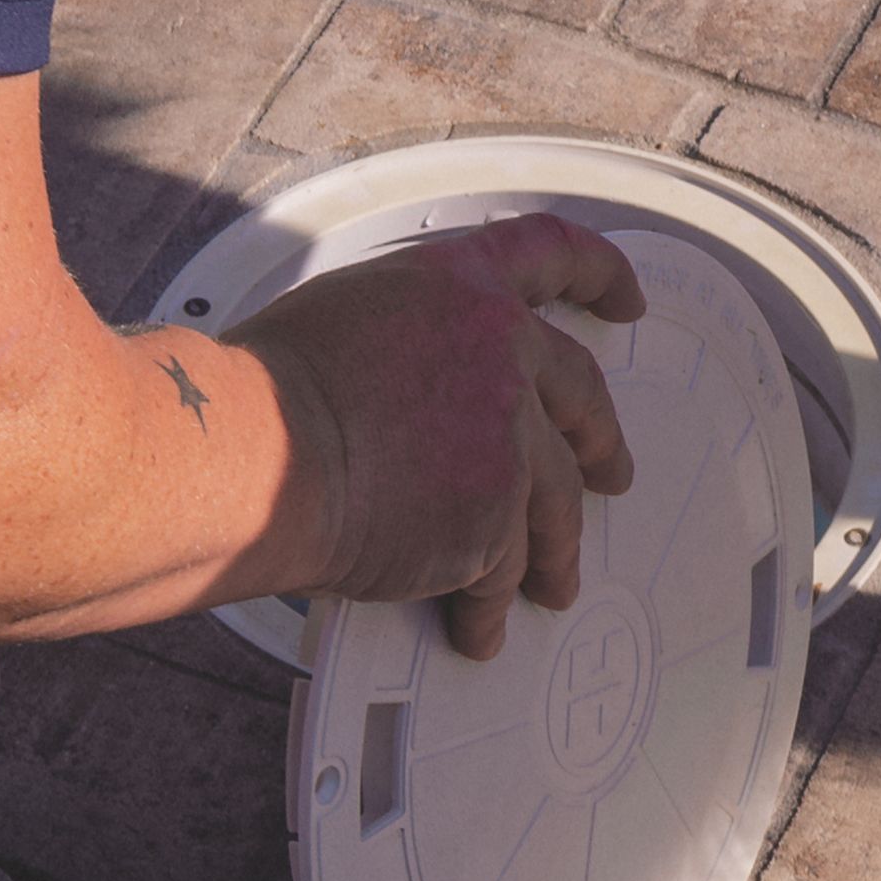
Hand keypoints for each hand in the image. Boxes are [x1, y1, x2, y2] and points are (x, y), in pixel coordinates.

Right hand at [228, 214, 643, 657]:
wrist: (257, 453)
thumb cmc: (266, 387)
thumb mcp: (344, 318)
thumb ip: (405, 338)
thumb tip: (400, 381)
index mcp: (461, 286)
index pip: (551, 254)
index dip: (600, 273)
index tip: (623, 298)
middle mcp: (502, 352)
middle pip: (581, 396)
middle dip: (600, 440)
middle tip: (611, 468)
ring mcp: (508, 439)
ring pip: (555, 501)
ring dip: (556, 548)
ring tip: (552, 581)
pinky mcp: (493, 521)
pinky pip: (502, 571)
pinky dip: (487, 604)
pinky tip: (478, 626)